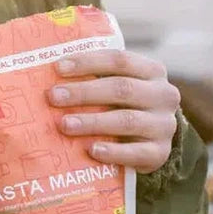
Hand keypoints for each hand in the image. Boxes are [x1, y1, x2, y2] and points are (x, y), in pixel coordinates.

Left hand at [47, 49, 179, 173]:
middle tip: (53, 97)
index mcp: (153, 71)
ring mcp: (164, 125)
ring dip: (92, 122)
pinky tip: (91, 150)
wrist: (151, 143)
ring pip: (126, 120)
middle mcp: (163, 95)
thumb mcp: (118, 86)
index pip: (119, 60)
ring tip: (64, 125)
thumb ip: (94, 77)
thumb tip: (48, 73)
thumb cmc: (124, 106)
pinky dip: (112, 152)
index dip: (88, 62)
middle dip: (84, 92)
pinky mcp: (160, 153)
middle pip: (121, 88)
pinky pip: (136, 153)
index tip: (58, 68)